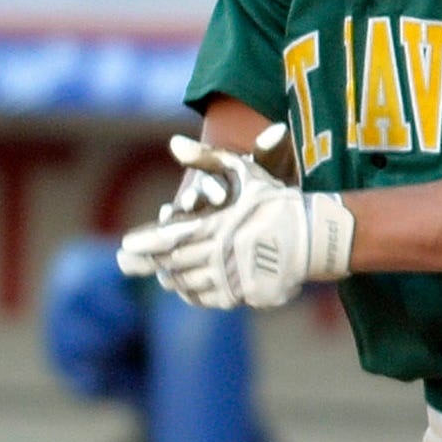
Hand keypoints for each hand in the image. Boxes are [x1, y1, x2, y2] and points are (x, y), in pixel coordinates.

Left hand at [117, 125, 353, 308]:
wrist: (316, 234)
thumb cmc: (276, 201)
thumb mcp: (246, 172)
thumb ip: (208, 159)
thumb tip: (174, 142)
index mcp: (221, 225)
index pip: (171, 238)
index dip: (145, 244)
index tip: (125, 246)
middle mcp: (226, 254)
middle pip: (176, 263)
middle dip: (153, 263)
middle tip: (136, 261)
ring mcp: (237, 277)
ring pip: (189, 284)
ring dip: (172, 279)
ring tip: (164, 272)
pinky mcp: (247, 295)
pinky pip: (209, 299)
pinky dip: (194, 293)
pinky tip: (190, 284)